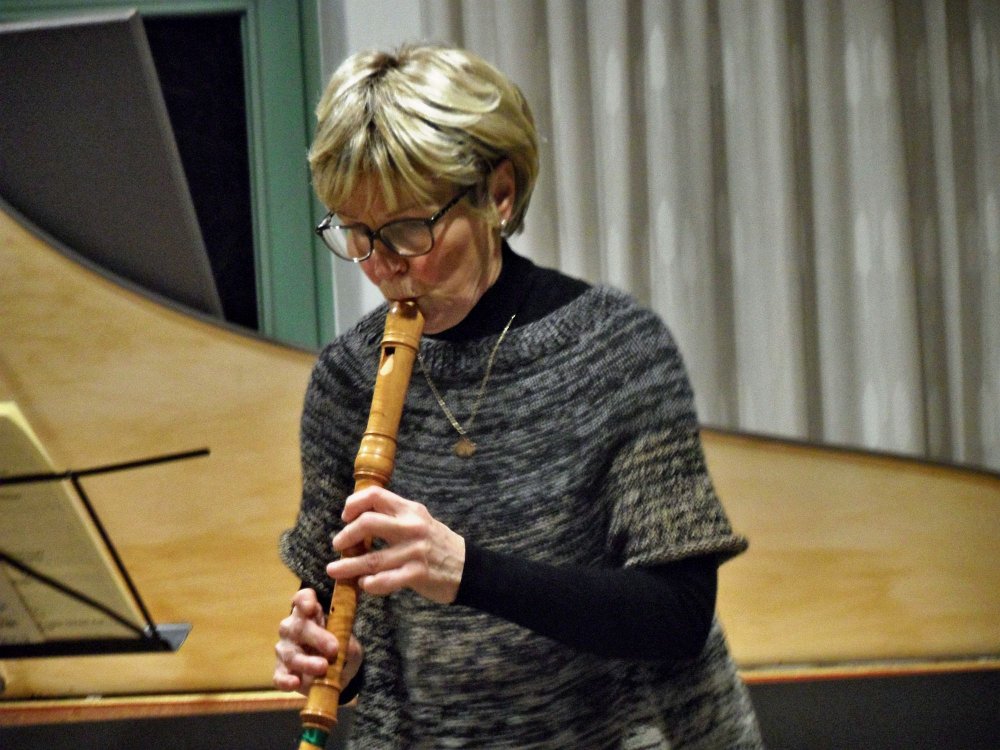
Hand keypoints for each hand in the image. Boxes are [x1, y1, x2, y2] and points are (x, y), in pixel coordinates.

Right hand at [273, 587, 362, 694]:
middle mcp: (292, 628)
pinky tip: (295, 683)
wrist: (335, 675)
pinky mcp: (281, 671)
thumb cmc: (339, 649)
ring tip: (323, 667)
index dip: (304, 600)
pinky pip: (279, 676)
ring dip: (306, 661)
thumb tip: (346, 646)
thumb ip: (348, 644)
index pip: (302, 599)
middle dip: (317, 638)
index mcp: (310, 613)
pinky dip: (286, 680)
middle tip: (334, 648)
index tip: (311, 606)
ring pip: (290, 654)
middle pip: (298, 628)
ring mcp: (284, 650)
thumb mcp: (350, 645)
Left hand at [327, 486, 465, 603]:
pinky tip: (364, 584)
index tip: (345, 517)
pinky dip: (370, 584)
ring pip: (371, 558)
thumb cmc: (438, 544)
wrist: (469, 567)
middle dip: (346, 535)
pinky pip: (385, 580)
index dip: (353, 504)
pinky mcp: (417, 574)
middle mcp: (411, 527)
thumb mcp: (419, 520)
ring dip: (348, 566)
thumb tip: (359, 519)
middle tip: (338, 545)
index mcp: (410, 510)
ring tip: (334, 570)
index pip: (375, 496)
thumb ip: (394, 517)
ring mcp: (414, 551)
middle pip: (367, 523)